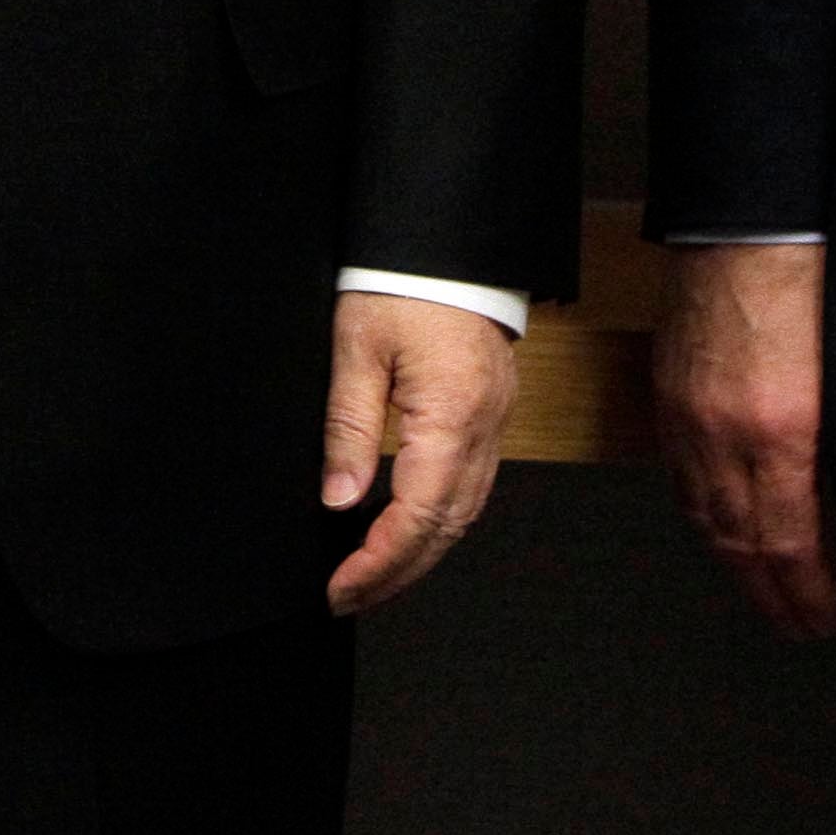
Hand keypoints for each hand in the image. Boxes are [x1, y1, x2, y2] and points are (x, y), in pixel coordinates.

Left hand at [322, 289, 522, 613]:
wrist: (449, 237)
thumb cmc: (404, 279)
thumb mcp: (356, 347)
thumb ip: (348, 428)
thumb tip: (338, 498)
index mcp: (451, 414)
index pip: (418, 516)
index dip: (378, 562)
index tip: (341, 588)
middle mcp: (484, 427)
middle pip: (448, 528)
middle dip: (399, 573)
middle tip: (350, 597)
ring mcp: (496, 421)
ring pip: (466, 512)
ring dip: (422, 552)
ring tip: (374, 576)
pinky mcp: (493, 411)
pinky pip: (472, 484)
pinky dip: (441, 519)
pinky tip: (412, 528)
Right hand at [655, 241, 835, 639]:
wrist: (747, 219)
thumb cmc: (806, 278)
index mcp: (779, 429)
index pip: (787, 544)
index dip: (806, 593)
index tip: (824, 617)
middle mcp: (723, 433)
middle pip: (738, 542)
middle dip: (770, 595)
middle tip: (797, 624)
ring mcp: (689, 415)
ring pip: (702, 515)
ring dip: (733, 565)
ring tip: (760, 591)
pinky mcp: (670, 394)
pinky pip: (679, 476)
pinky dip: (700, 516)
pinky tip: (715, 527)